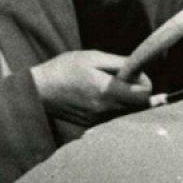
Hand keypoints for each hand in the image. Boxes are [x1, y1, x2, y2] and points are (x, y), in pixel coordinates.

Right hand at [31, 50, 151, 126]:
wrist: (38, 90)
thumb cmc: (65, 68)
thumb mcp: (92, 57)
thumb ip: (120, 64)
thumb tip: (141, 68)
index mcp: (107, 91)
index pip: (144, 96)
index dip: (144, 83)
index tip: (134, 73)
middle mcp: (105, 110)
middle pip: (137, 105)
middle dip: (135, 91)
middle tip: (120, 77)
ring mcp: (98, 120)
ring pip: (125, 112)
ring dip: (123, 99)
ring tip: (104, 85)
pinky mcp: (91, 125)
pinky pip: (111, 116)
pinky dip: (111, 106)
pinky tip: (95, 95)